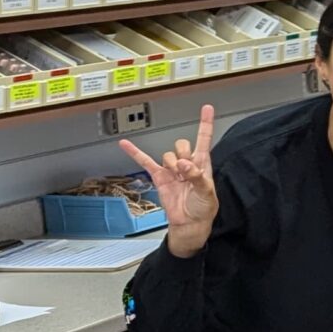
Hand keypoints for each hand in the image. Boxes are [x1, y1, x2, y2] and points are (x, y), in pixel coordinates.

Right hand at [120, 104, 217, 256]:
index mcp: (202, 163)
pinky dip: (135, 153)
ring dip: (171, 164)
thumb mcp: (207, 192)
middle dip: (183, 153)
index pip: (204, 139)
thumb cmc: (203, 208)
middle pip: (182, 144)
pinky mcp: (159, 177)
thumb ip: (196, 176)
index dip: (205, 123)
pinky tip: (125, 144)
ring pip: (168, 155)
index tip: (206, 108)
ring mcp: (172, 170)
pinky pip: (145, 162)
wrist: (189, 223)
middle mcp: (187, 164)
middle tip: (186, 170)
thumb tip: (183, 165)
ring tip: (177, 179)